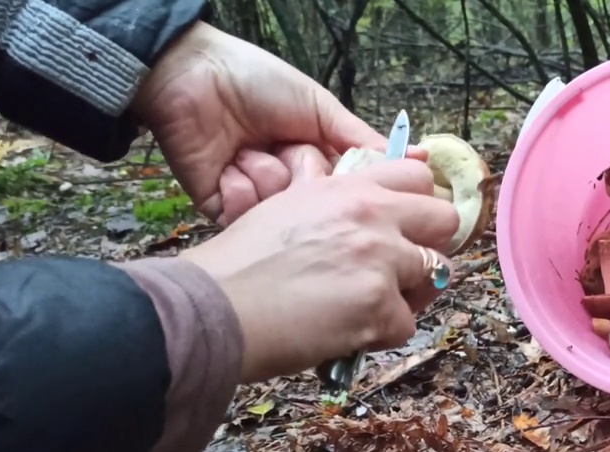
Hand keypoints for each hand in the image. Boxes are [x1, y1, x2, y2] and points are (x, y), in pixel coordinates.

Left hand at [132, 22, 426, 224]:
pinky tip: (228, 160)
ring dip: (269, 172)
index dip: (355, 196)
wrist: (192, 77)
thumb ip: (363, 141)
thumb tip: (418, 160)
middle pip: (317, 210)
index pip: (349, 194)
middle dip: (306, 175)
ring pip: (283, 213)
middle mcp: (289, 186)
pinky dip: (240, 184)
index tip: (372, 198)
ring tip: (251, 145)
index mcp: (315, 162)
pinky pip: (247, 216)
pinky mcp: (223, 209)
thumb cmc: (256, 81)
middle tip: (290, 147)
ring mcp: (257, 200)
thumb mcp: (320, 107)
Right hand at [180, 159, 459, 383]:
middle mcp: (373, 216)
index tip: (412, 225)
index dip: (419, 204)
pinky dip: (382, 335)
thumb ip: (326, 199)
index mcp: (349, 188)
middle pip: (445, 220)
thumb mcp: (285, 207)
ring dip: (410, 293)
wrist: (214, 307)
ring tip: (371, 306)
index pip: (418, 176)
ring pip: (437, 275)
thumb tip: (342, 196)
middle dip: (432, 245)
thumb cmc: (238, 264)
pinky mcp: (380, 307)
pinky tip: (349, 332)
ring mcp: (381, 261)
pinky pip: (407, 324)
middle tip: (404, 269)